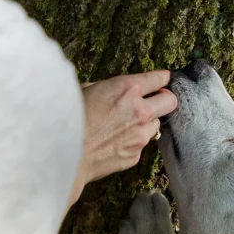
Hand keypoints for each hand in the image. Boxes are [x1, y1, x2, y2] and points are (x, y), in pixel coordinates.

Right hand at [68, 71, 176, 206]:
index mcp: (127, 89)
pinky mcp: (136, 155)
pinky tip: (115, 143)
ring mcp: (140, 135)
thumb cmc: (67, 118)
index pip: (158, 79)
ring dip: (146, 123)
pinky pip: (141, 145)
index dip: (162, 78)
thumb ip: (105, 88)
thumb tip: (109, 88)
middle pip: (170, 101)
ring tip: (125, 126)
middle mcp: (140, 110)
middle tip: (156, 100)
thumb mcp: (84, 90)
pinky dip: (132, 142)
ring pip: (156, 125)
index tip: (163, 79)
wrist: (62, 153)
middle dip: (165, 99)